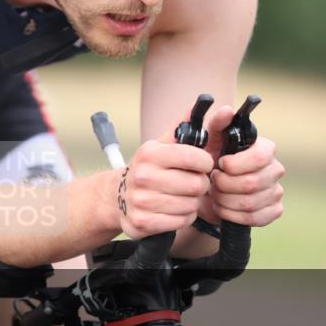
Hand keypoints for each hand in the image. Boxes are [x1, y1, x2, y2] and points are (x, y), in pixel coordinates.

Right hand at [117, 122, 214, 239]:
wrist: (116, 196)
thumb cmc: (149, 168)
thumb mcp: (162, 144)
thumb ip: (184, 126)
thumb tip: (209, 103)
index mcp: (149, 153)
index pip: (194, 157)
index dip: (206, 163)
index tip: (202, 165)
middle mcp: (142, 176)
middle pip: (196, 184)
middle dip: (201, 185)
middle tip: (194, 184)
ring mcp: (141, 201)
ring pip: (190, 205)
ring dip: (193, 202)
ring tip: (183, 197)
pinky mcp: (142, 222)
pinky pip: (181, 221)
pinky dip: (184, 217)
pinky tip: (175, 210)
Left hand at [204, 105, 285, 226]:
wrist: (206, 191)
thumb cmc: (208, 161)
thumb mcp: (207, 140)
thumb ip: (215, 124)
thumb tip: (226, 110)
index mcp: (264, 149)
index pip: (260, 156)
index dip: (235, 164)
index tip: (219, 164)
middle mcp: (274, 169)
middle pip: (252, 183)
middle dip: (225, 185)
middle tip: (213, 182)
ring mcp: (276, 191)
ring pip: (251, 203)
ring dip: (225, 201)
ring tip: (215, 195)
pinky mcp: (273, 211)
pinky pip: (256, 218)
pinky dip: (233, 215)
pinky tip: (224, 208)